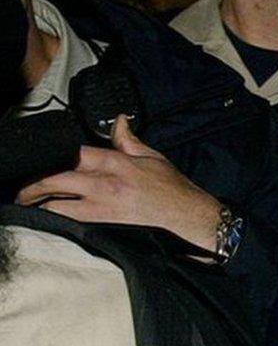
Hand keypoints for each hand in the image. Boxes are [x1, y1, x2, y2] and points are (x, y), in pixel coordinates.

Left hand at [16, 115, 222, 251]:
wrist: (186, 215)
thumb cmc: (172, 187)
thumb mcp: (151, 156)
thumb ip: (128, 139)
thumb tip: (118, 119)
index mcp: (116, 163)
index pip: (73, 154)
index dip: (53, 155)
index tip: (43, 158)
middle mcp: (105, 185)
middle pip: (57, 180)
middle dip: (34, 185)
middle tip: (22, 188)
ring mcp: (102, 208)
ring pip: (57, 206)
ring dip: (39, 204)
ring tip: (27, 203)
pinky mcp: (104, 225)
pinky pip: (70, 222)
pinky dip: (55, 218)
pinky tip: (46, 217)